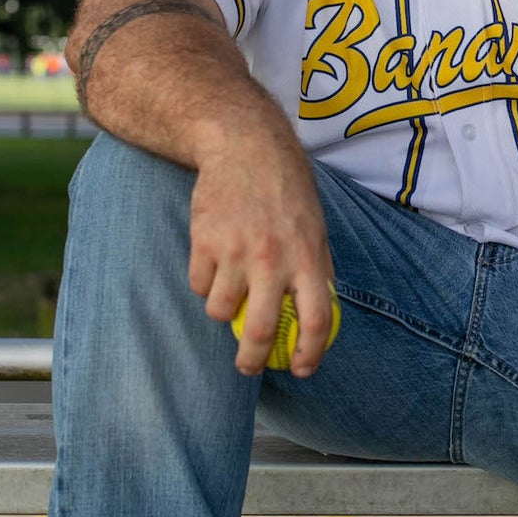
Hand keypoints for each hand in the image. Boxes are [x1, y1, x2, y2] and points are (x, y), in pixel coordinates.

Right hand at [186, 103, 335, 379]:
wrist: (246, 147)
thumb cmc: (287, 190)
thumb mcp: (315, 228)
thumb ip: (317, 270)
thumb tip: (318, 315)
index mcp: (308, 258)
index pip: (316, 321)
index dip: (310, 354)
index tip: (300, 369)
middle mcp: (272, 260)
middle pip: (258, 331)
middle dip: (250, 360)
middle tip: (247, 366)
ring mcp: (235, 252)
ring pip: (219, 311)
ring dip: (223, 312)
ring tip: (230, 293)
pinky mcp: (204, 242)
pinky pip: (198, 285)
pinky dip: (205, 284)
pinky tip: (214, 263)